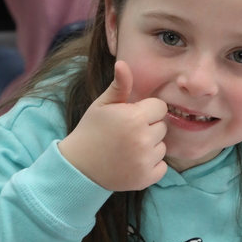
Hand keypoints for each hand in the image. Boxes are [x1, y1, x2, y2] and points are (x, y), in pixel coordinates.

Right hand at [58, 61, 167, 191]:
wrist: (79, 167)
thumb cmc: (91, 131)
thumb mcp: (102, 105)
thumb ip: (119, 86)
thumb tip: (123, 63)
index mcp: (134, 117)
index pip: (159, 107)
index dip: (146, 110)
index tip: (131, 116)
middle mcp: (143, 139)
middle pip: (162, 127)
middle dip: (148, 128)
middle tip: (127, 134)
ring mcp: (145, 161)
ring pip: (162, 146)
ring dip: (150, 146)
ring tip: (128, 148)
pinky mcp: (146, 178)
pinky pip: (162, 166)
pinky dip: (150, 165)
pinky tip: (132, 162)